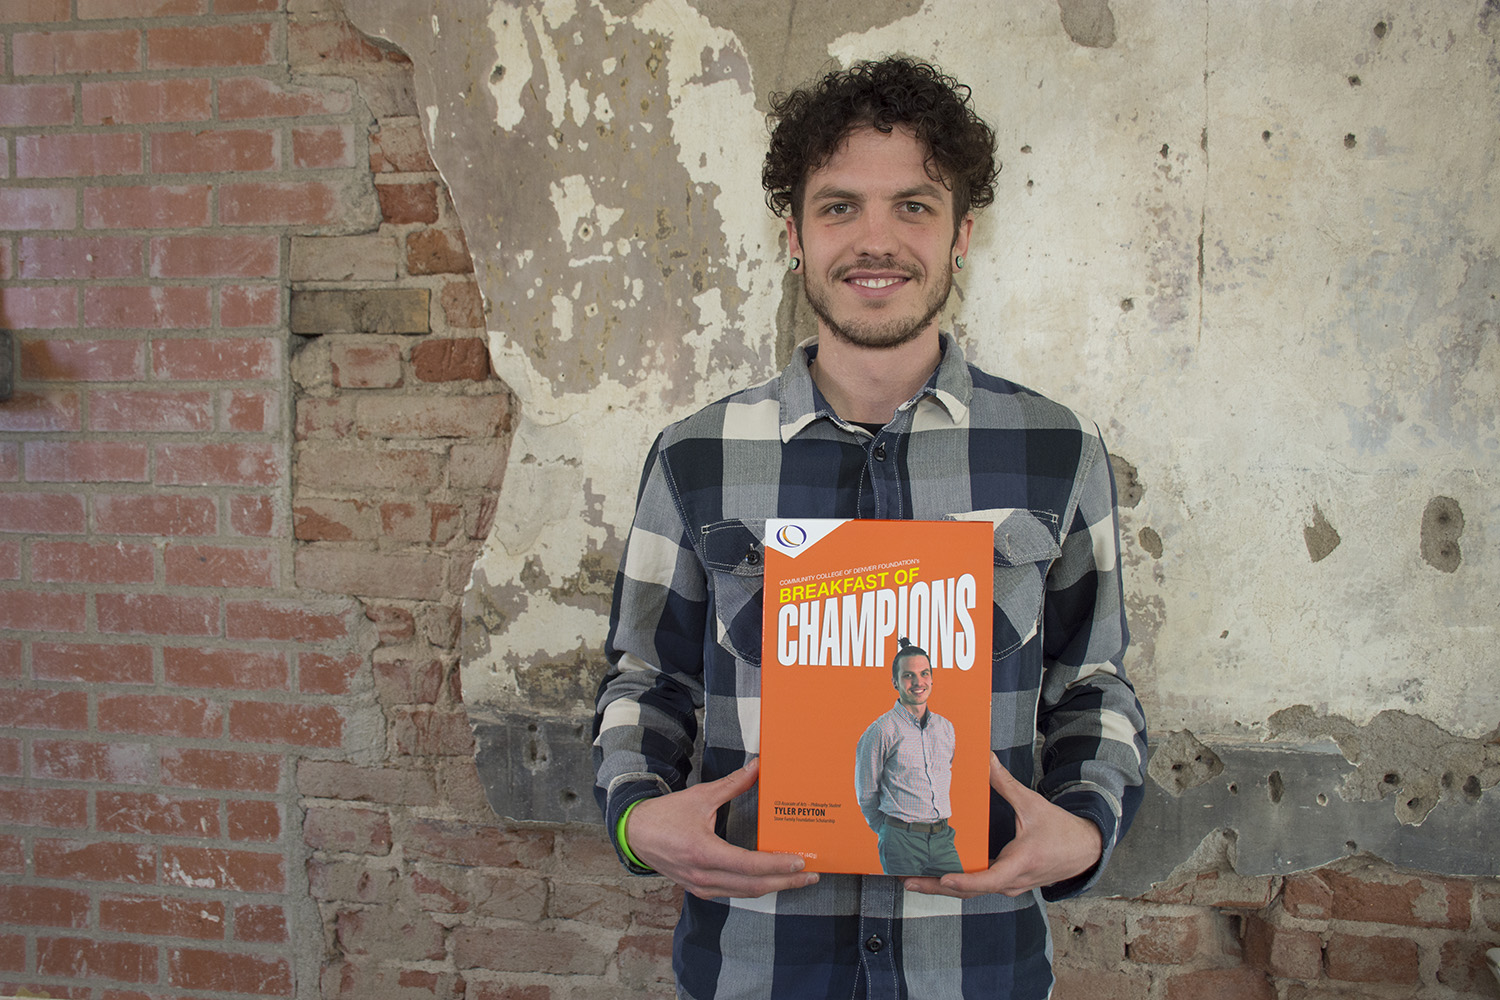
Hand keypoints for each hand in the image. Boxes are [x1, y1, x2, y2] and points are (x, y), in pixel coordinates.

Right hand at [626, 758, 819, 899]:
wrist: (635, 834)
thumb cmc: (665, 815)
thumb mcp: (700, 796)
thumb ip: (732, 785)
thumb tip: (757, 766)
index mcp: (704, 852)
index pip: (749, 865)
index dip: (777, 866)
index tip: (799, 862)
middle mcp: (704, 875)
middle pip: (753, 886)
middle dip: (786, 883)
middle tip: (810, 876)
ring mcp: (702, 886)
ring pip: (745, 893)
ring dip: (774, 887)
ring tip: (798, 880)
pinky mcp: (700, 889)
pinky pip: (734, 893)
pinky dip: (755, 888)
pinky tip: (771, 880)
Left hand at [903, 754, 1102, 898]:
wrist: (1085, 850)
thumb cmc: (1061, 829)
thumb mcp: (1032, 803)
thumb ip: (1005, 782)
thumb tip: (985, 756)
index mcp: (1020, 862)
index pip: (988, 879)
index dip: (965, 880)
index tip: (943, 878)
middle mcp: (1013, 881)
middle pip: (971, 891)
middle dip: (938, 888)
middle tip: (908, 880)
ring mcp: (1011, 886)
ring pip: (974, 893)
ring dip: (944, 888)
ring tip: (913, 879)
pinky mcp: (1008, 885)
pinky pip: (980, 888)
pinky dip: (958, 884)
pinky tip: (937, 876)